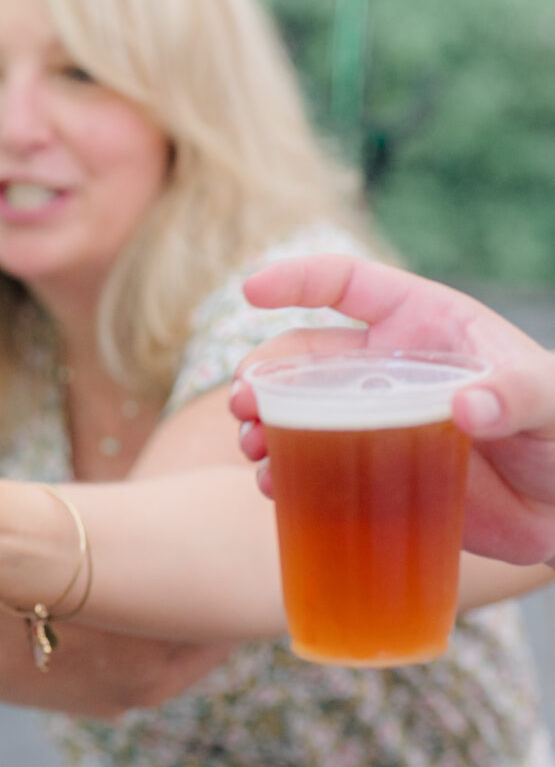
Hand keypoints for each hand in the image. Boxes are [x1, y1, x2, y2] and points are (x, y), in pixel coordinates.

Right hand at [230, 257, 554, 563]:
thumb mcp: (554, 403)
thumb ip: (518, 394)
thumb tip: (464, 406)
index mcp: (425, 326)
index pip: (350, 284)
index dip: (297, 279)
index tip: (251, 291)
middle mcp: (389, 369)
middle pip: (306, 356)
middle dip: (263, 372)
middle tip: (244, 402)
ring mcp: (377, 423)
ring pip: (300, 412)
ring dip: (264, 426)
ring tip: (251, 447)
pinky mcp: (375, 476)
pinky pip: (316, 471)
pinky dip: (286, 477)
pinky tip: (274, 487)